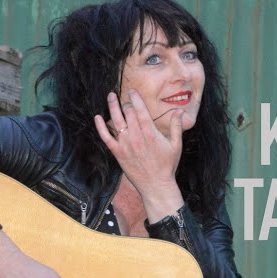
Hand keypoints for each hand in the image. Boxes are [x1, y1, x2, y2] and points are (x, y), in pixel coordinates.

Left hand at [93, 90, 184, 217]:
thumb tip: (178, 111)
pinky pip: (106, 137)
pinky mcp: (118, 153)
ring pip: (116, 121)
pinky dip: (101, 127)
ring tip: (110, 97)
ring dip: (112, 107)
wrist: (156, 186)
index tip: (132, 91)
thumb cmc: (167, 166)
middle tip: (123, 97)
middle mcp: (136, 136)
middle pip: (128, 113)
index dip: (135, 98)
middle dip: (125, 102)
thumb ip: (176, 127)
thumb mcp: (176, 145)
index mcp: (150, 133)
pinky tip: (97, 117)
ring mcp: (125, 145)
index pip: (140, 110)